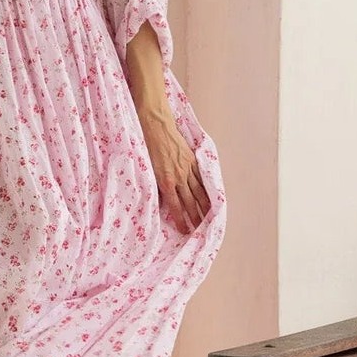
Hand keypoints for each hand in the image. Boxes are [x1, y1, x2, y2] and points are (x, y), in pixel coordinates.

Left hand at [136, 105, 210, 235]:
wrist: (155, 125)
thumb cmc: (146, 146)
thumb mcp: (146, 169)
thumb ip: (156, 184)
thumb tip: (161, 198)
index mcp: (165, 180)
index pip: (175, 206)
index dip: (181, 220)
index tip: (185, 230)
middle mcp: (179, 176)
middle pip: (190, 202)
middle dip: (195, 217)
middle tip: (200, 229)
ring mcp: (187, 167)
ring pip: (199, 191)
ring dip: (204, 206)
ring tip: (209, 217)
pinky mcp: (192, 159)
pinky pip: (201, 177)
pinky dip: (206, 188)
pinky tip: (210, 195)